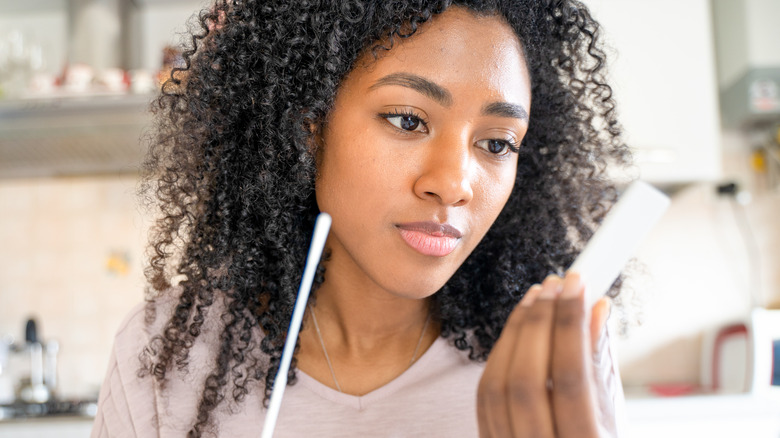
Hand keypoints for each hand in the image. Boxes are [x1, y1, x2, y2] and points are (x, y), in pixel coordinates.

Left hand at [477, 272, 614, 436]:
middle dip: (539, 324)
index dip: (571, 326)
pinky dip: (500, 356)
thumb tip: (596, 308)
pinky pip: (486, 396)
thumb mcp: (614, 417)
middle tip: (555, 284)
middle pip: (526, 381)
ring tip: (537, 297)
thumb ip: (602, 365)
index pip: (571, 380)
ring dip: (515, 333)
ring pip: (497, 386)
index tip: (576, 285)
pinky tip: (519, 329)